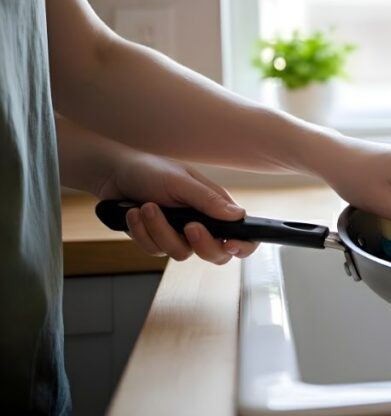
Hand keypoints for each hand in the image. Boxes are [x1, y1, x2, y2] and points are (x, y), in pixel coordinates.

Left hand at [97, 152, 257, 263]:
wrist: (113, 174)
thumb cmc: (152, 170)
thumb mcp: (181, 181)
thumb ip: (208, 200)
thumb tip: (238, 216)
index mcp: (215, 206)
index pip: (241, 233)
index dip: (243, 245)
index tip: (229, 244)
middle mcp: (202, 224)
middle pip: (216, 254)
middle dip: (202, 244)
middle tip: (188, 227)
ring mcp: (179, 235)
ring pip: (181, 253)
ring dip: (160, 230)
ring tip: (146, 207)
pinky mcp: (157, 241)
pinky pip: (155, 251)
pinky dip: (142, 232)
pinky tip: (133, 213)